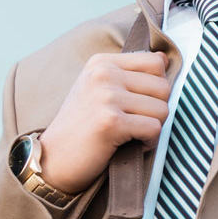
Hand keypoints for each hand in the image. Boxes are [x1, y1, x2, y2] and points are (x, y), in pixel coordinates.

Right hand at [36, 52, 170, 195]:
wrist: (53, 160)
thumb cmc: (81, 127)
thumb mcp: (99, 89)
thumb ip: (130, 73)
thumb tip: (165, 58)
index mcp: (102, 62)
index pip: (156, 62)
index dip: (157, 87)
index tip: (139, 104)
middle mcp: (103, 74)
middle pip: (163, 87)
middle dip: (157, 110)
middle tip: (135, 123)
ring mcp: (106, 96)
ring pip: (162, 109)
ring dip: (153, 128)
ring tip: (131, 134)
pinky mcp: (111, 121)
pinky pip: (154, 128)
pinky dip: (149, 142)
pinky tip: (130, 145)